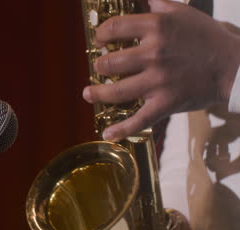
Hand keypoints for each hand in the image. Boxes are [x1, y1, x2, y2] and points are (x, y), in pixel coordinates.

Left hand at [82, 0, 239, 141]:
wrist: (234, 66)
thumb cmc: (207, 38)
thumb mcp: (183, 12)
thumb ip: (157, 4)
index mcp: (157, 28)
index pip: (115, 27)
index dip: (101, 34)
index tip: (99, 40)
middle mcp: (154, 53)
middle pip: (110, 61)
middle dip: (99, 65)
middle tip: (99, 67)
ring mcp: (159, 80)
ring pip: (117, 90)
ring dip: (97, 93)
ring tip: (88, 93)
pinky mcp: (166, 103)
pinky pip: (139, 119)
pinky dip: (121, 129)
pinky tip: (107, 133)